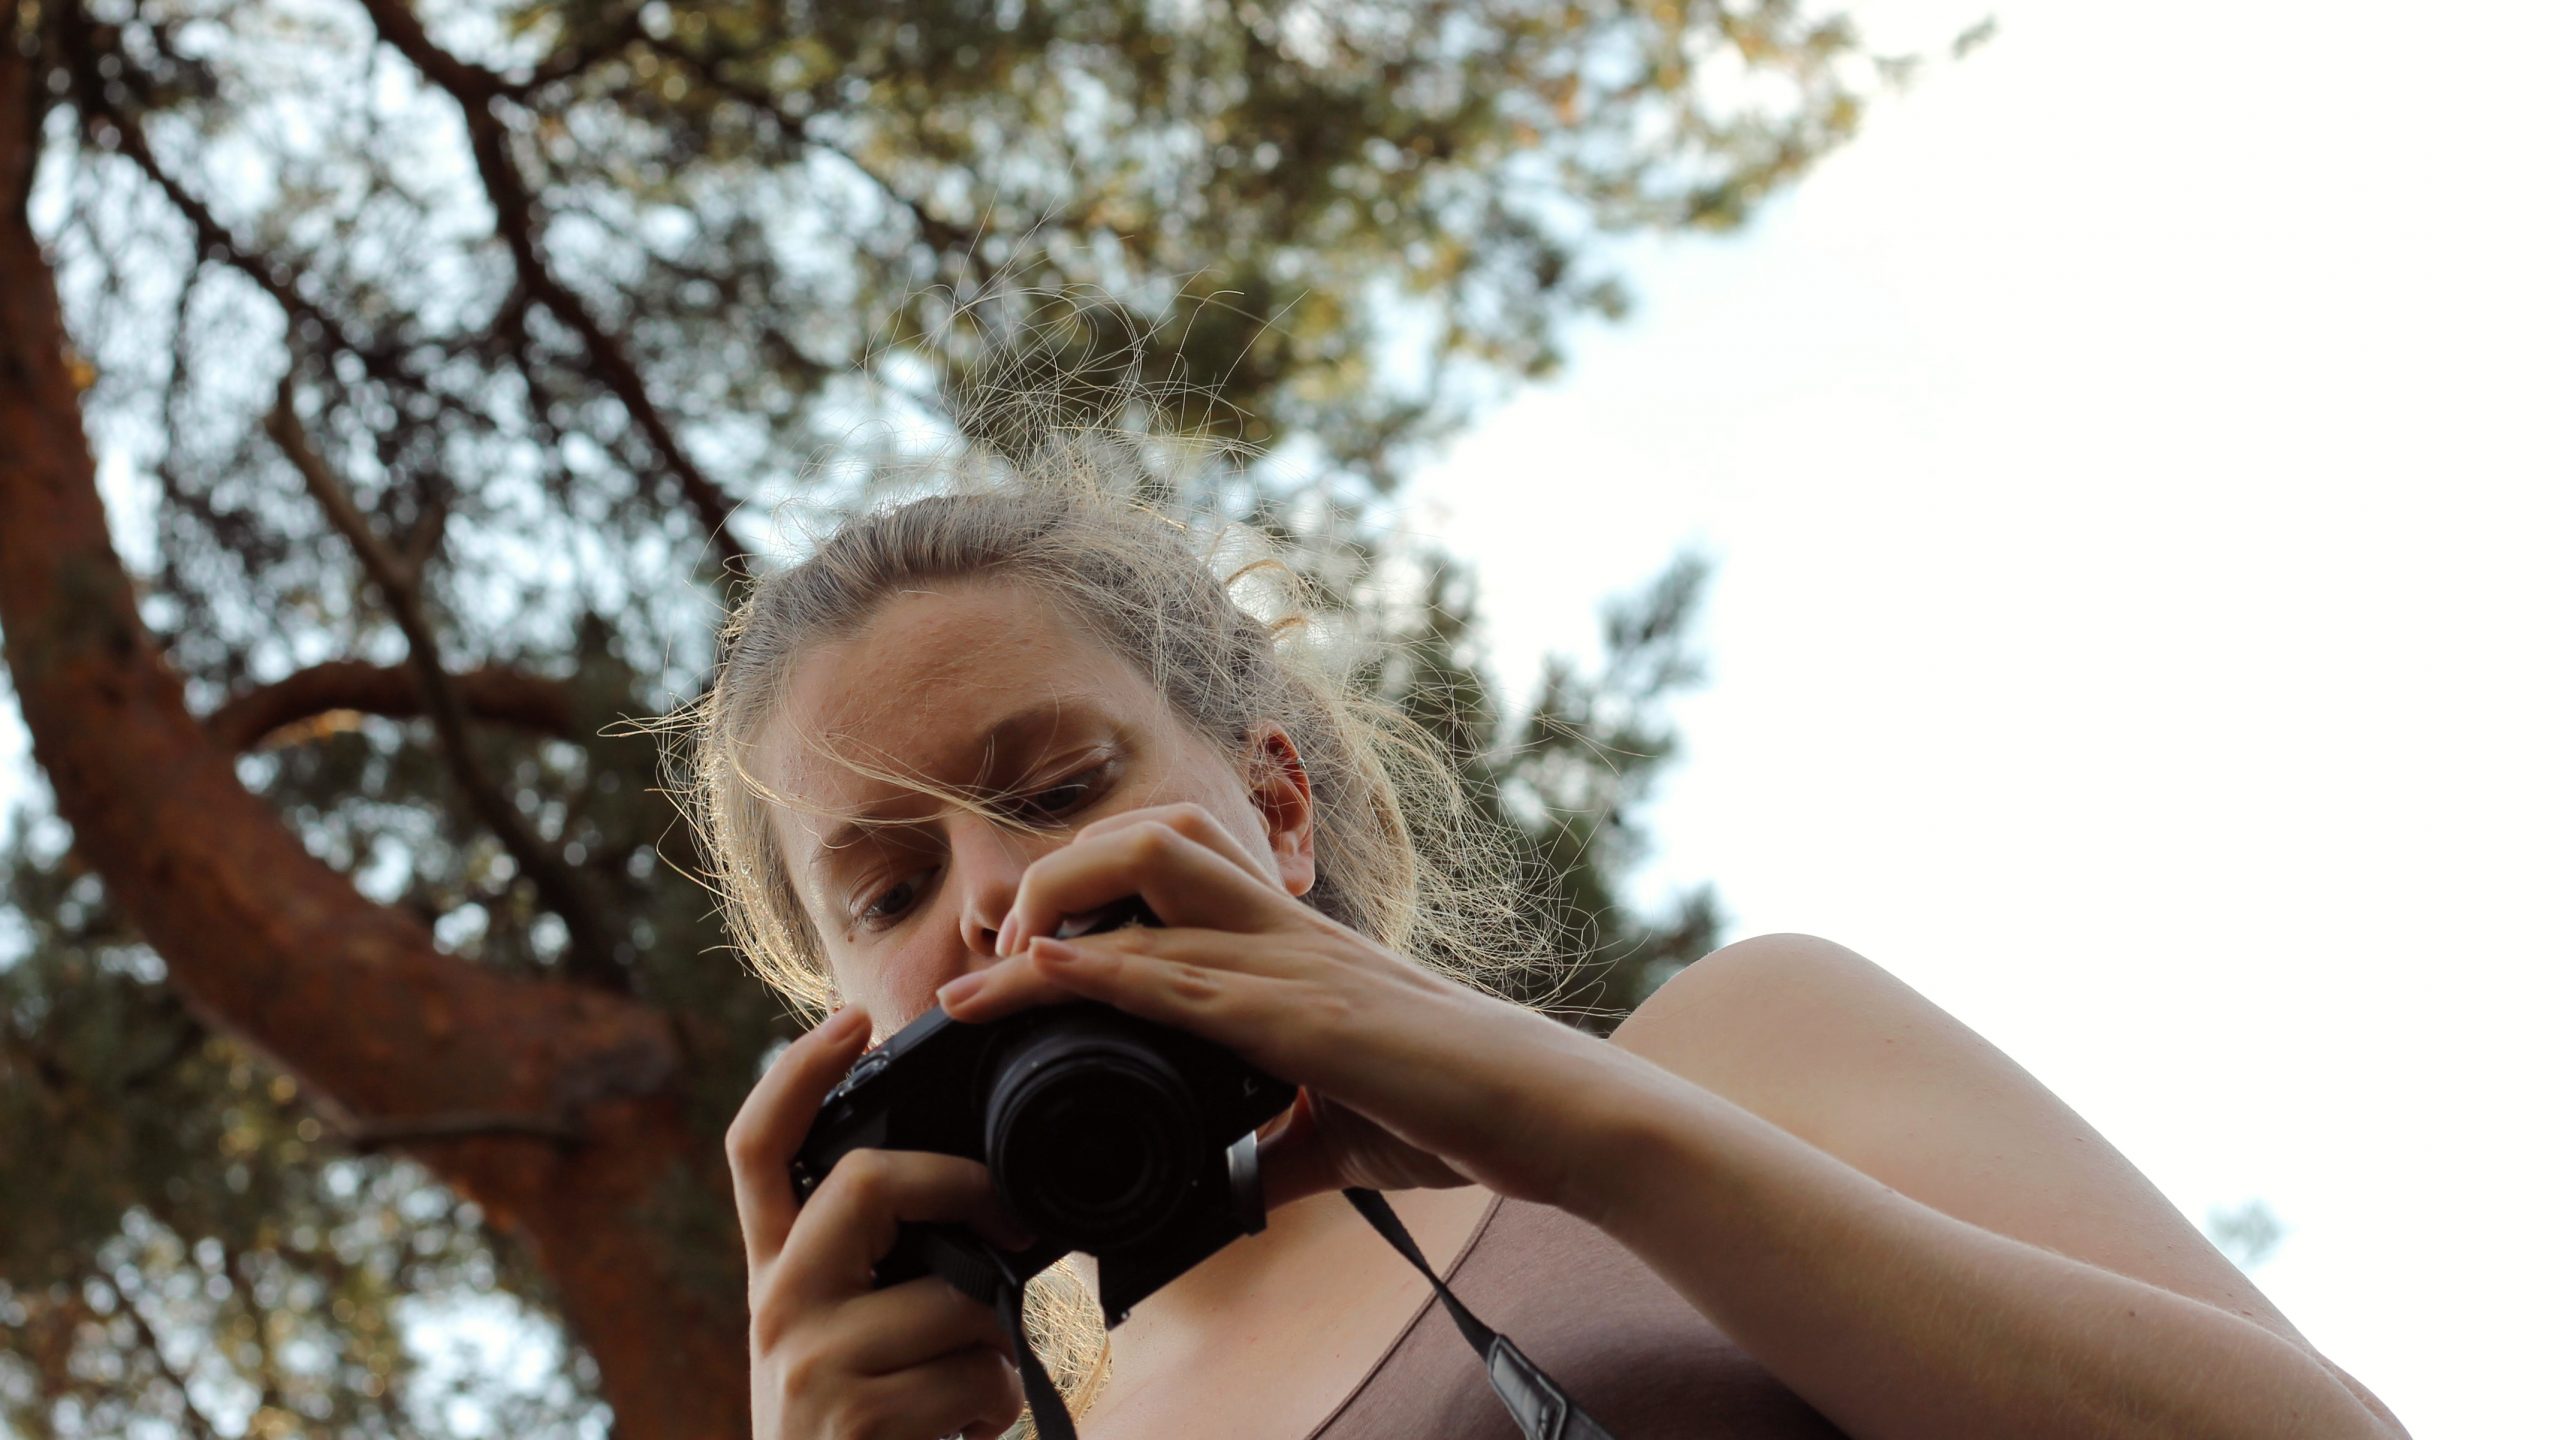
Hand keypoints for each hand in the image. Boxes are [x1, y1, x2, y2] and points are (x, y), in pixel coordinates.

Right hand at [726, 1007, 1035, 1439]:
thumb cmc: (870, 1432)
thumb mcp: (854, 1339)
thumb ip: (886, 1268)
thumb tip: (980, 1210)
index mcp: (776, 1273)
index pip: (756, 1149)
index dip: (796, 1073)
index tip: (851, 1016)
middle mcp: (775, 1305)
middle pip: (866, 1181)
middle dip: (959, 1186)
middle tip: (1011, 1224)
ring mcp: (807, 1361)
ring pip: (954, 1297)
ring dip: (992, 1350)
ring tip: (964, 1394)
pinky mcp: (852, 1416)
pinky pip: (973, 1373)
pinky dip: (991, 1407)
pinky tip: (957, 1436)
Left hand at [938, 803, 1634, 1215]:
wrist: (1543, 1110)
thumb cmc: (1457, 1108)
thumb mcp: (1343, 1129)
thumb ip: (1277, 1148)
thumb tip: (1230, 1190)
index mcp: (1290, 946)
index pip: (1177, 870)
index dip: (1094, 888)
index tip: (1028, 951)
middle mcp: (1281, 932)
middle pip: (1150, 838)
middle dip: (1059, 874)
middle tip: (1004, 950)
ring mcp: (1287, 964)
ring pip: (1145, 885)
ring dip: (1051, 911)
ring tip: (989, 970)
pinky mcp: (1297, 1016)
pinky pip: (1177, 973)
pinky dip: (1097, 968)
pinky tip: (1041, 970)